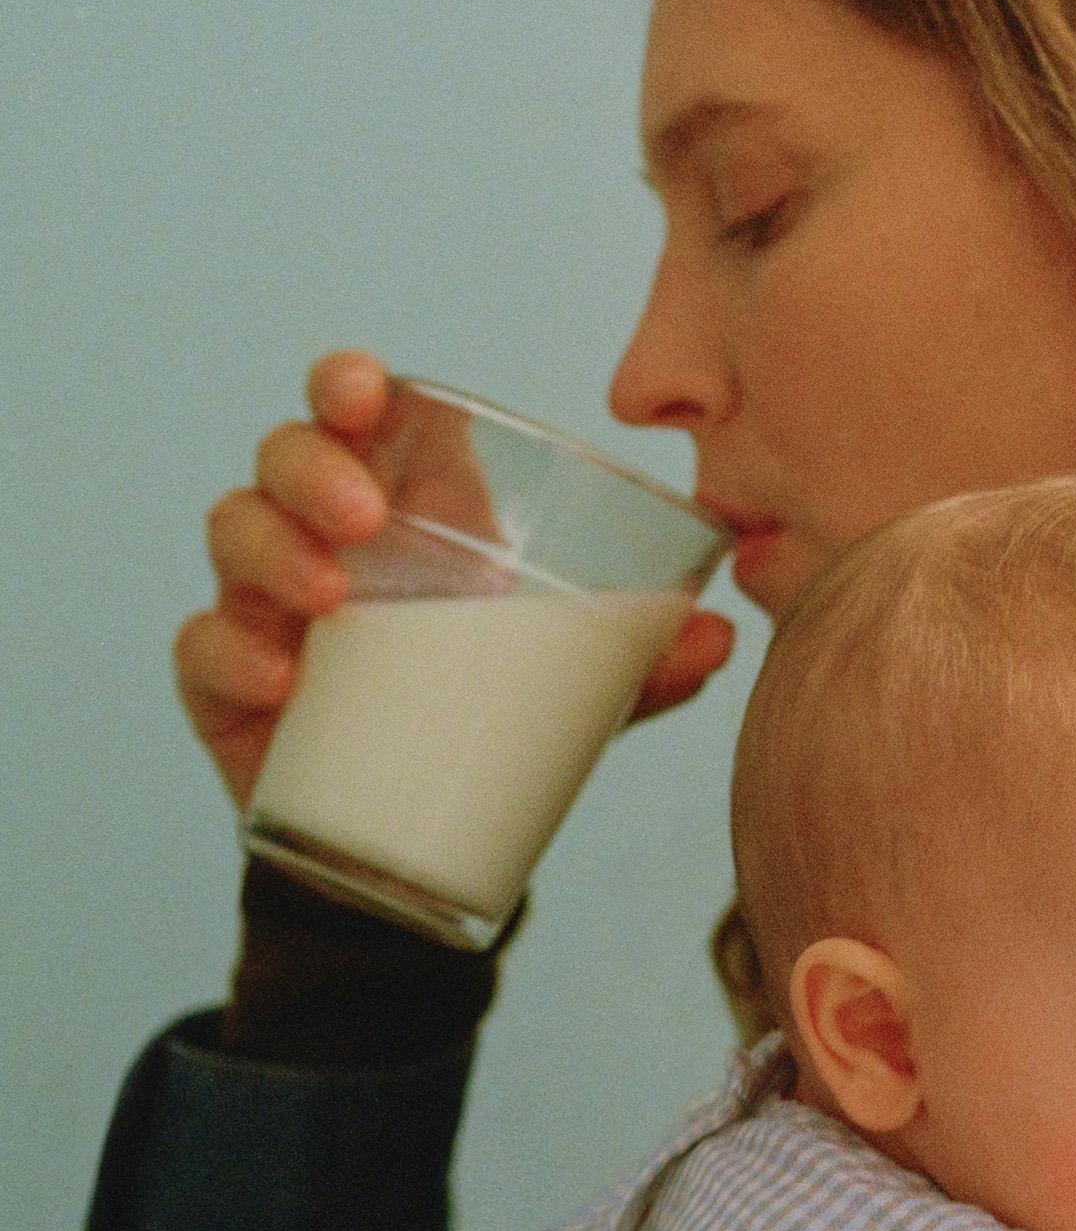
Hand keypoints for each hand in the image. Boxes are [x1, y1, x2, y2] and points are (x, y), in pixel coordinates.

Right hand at [175, 349, 736, 806]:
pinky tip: (274, 676)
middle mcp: (320, 535)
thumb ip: (638, 662)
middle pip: (286, 455)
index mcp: (404, 506)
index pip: (357, 412)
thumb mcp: (570, 687)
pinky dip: (230, 650)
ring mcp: (264, 603)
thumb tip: (719, 638)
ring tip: (329, 599)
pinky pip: (202, 645)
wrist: (412, 845)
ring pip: (234, 530)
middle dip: (313, 468)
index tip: (364, 392)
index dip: (346, 385)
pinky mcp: (225, 681)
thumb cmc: (487, 718)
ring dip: (273, 548)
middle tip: (365, 520)